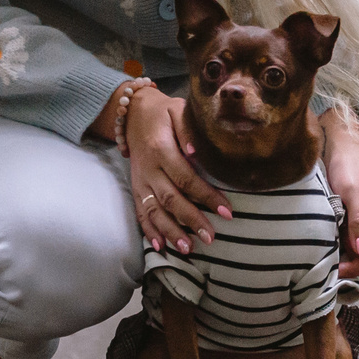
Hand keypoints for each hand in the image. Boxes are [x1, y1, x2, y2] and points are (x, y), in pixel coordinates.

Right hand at [125, 87, 228, 252]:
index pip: (186, 178)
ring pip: (154, 210)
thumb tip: (196, 152)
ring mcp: (140, 181)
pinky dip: (149, 230)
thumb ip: (187, 129)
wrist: (131, 113)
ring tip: (187, 249)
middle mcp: (148, 169)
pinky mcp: (136, 188)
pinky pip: (141, 212)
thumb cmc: (162, 112)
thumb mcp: (177, 110)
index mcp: (161, 149)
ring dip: (170, 231)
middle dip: (191, 220)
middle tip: (210, 237)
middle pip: (170, 198)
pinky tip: (161, 246)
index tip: (227, 211)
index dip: (206, 196)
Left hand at [321, 113, 358, 276]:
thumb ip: (358, 220)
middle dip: (351, 265)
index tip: (334, 269)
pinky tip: (326, 245)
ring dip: (345, 258)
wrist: (344, 143)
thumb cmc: (350, 163)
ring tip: (323, 257)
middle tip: (325, 266)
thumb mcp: (352, 191)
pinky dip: (341, 248)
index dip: (357, 267)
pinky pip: (354, 243)